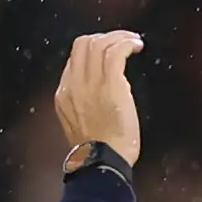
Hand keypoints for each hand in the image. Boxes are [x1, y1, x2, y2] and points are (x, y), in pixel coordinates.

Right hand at [53, 31, 144, 165]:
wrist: (101, 164)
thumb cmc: (100, 152)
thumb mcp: (81, 124)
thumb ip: (88, 102)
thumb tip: (112, 84)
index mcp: (64, 94)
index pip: (75, 58)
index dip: (94, 51)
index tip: (110, 53)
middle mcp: (73, 85)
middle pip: (83, 44)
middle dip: (105, 38)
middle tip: (122, 42)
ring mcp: (90, 84)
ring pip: (100, 43)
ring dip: (120, 37)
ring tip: (134, 42)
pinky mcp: (109, 84)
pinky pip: (115, 51)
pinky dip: (127, 43)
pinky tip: (137, 46)